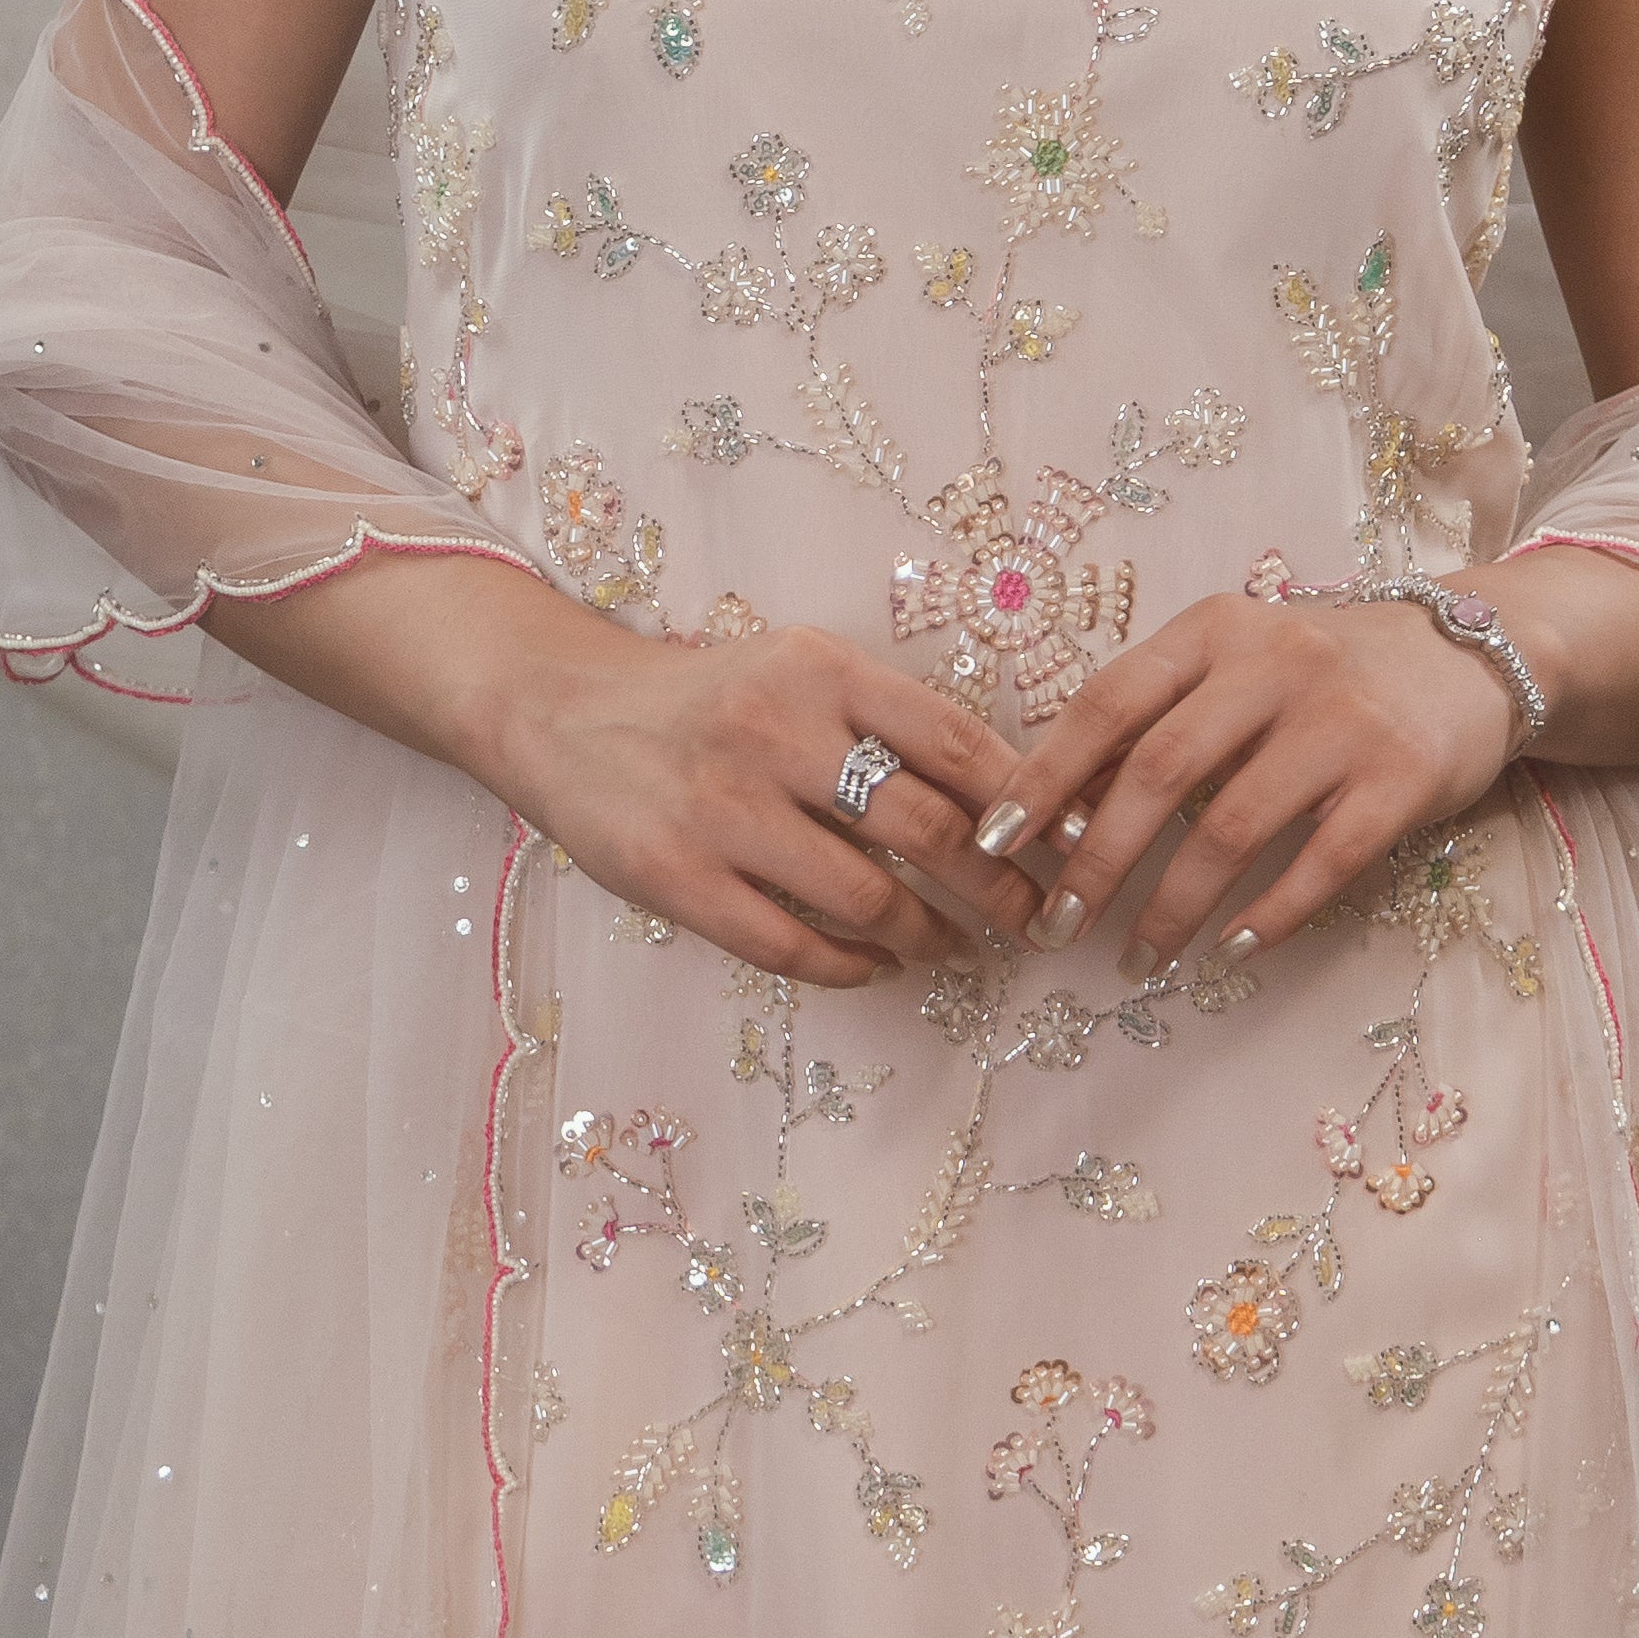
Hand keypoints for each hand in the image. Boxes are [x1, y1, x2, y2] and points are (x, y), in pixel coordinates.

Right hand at [501, 613, 1037, 991]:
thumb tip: (1011, 792)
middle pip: (926, 828)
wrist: (567, 713)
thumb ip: (886, 720)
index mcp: (820, 671)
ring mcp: (723, 811)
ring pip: (868, 898)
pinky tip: (879, 965)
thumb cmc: (710, 697)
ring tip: (961, 946)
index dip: (1026, 803)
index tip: (1071, 844)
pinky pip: (792, 945)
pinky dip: (853, 966)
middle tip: (1034, 919)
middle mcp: (774, 733)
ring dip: (932, 936)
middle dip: (1000, 888)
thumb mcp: (799, 673)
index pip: (954, 741)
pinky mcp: (679, 879)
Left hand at [1005, 587, 1522, 978]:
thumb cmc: (1325, 670)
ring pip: (1232, 827)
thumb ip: (1161, 716)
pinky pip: (1320, 863)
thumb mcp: (1238, 662)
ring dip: (1173, 905)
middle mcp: (1275, 663)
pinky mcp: (1401, 778)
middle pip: (1159, 772)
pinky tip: (1231, 951)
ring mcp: (1342, 721)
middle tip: (1057, 926)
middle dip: (1097, 860)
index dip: (1043, 776)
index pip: (1107, 701)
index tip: (993, 842)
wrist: (1472, 652)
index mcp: (1216, 629)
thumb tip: (1061, 805)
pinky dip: (1268, 916)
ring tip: (1139, 957)